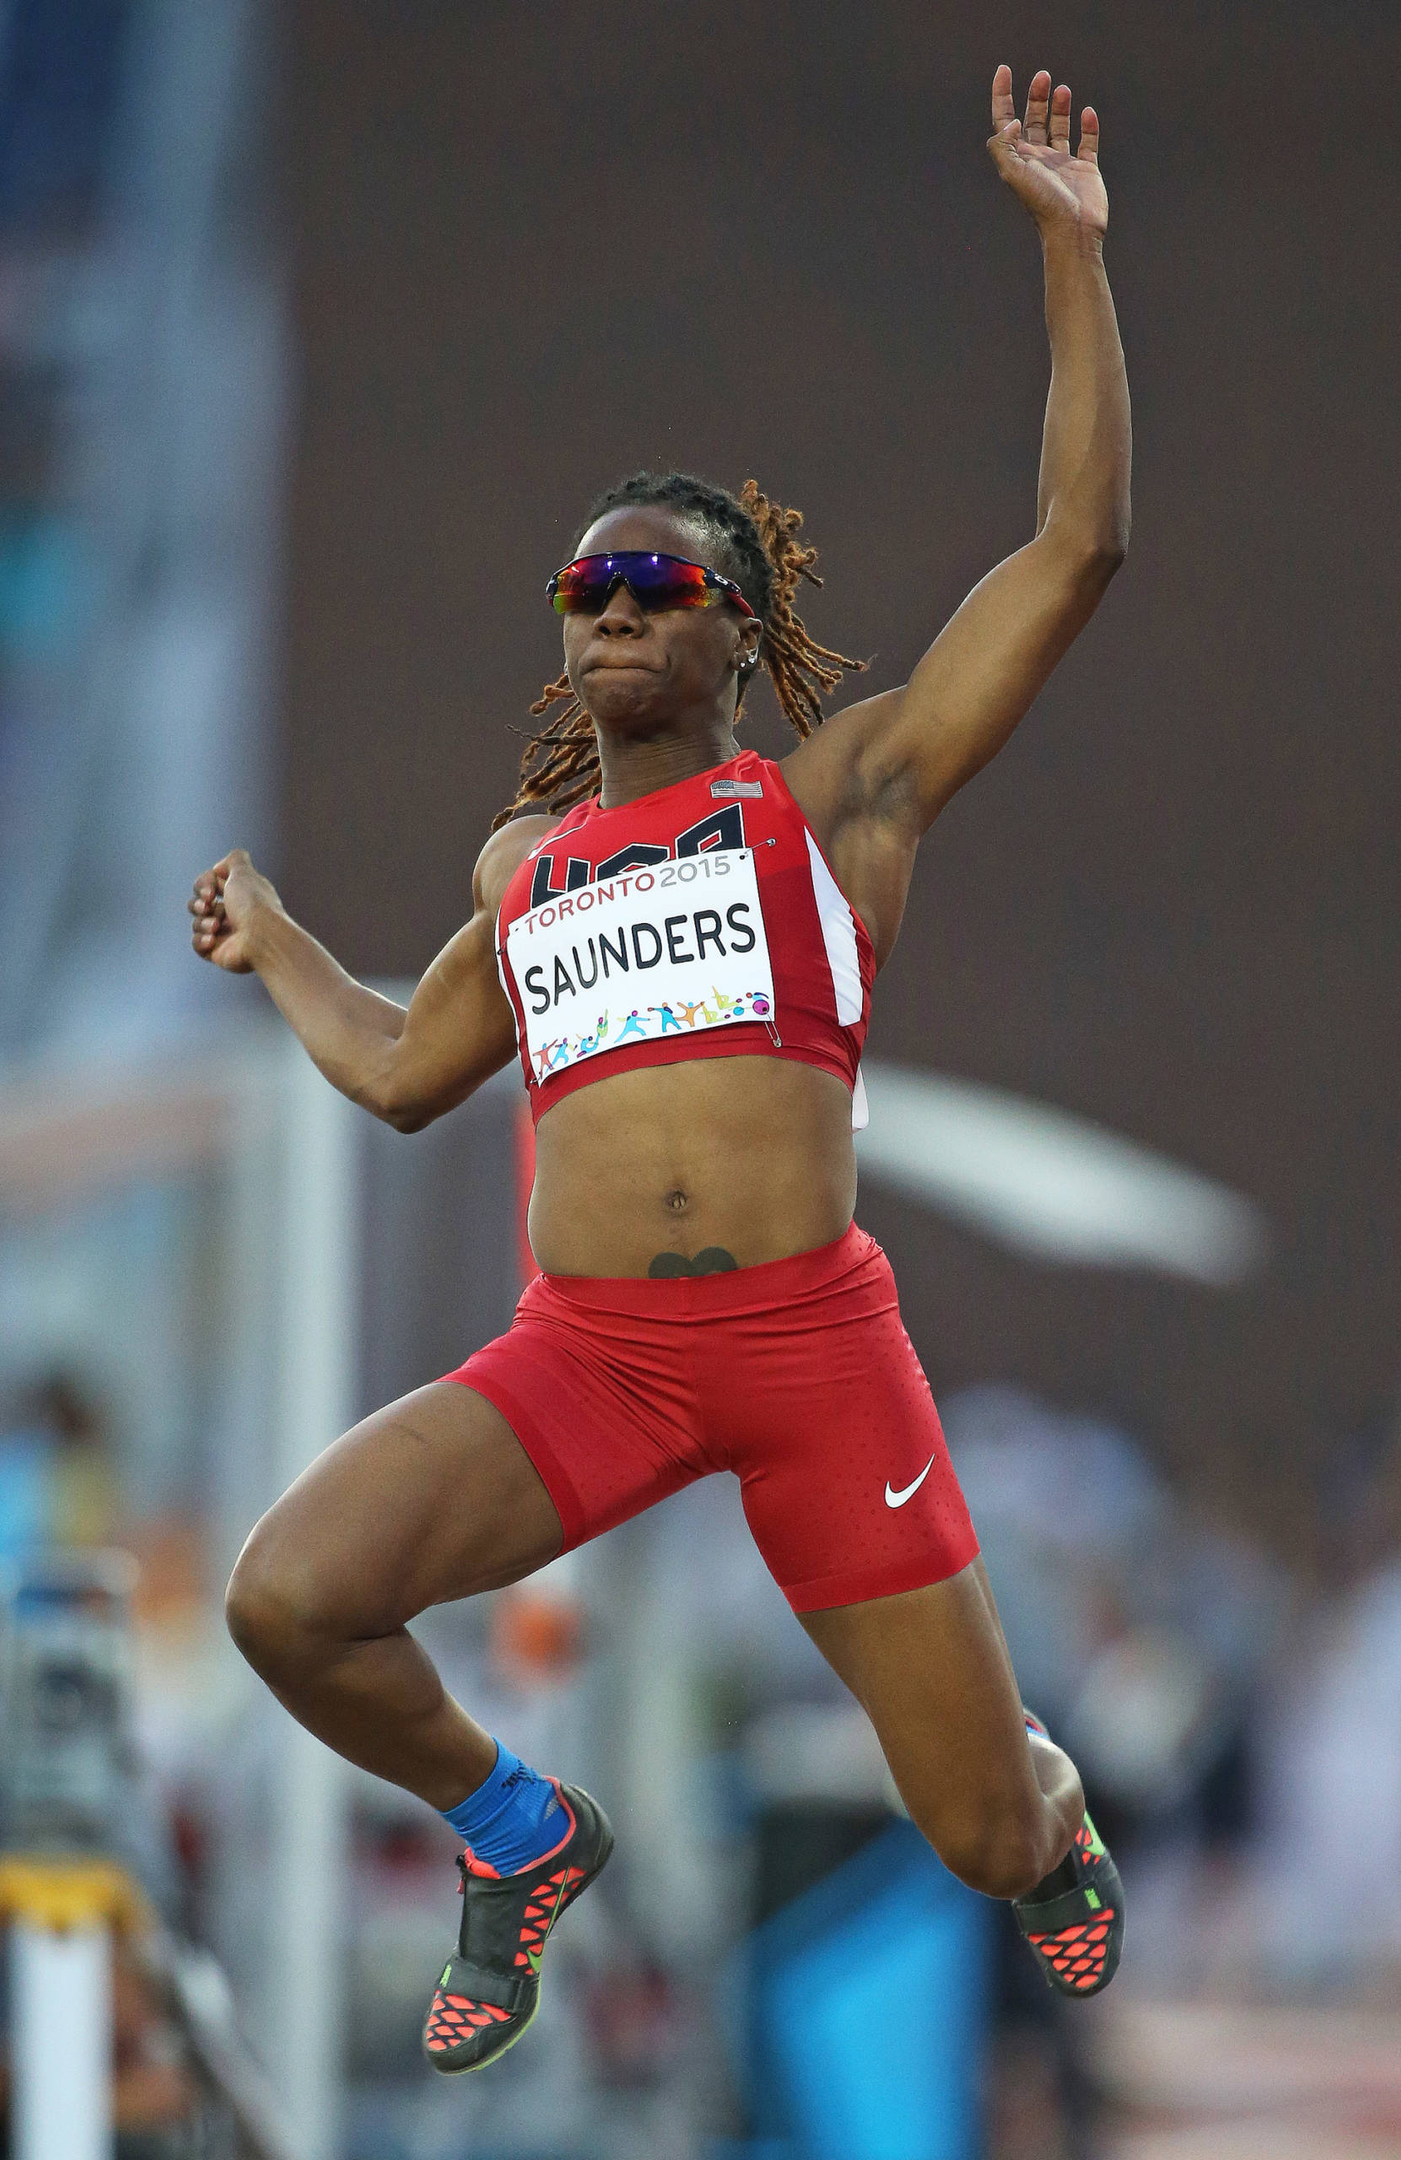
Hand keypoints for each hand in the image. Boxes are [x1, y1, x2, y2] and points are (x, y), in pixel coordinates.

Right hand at [188, 849, 282, 972]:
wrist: (262, 939)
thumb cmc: (254, 905)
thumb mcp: (244, 872)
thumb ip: (235, 859)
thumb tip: (219, 868)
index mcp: (240, 895)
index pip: (210, 884)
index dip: (204, 884)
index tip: (211, 890)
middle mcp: (234, 913)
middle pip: (199, 903)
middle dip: (198, 903)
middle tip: (207, 906)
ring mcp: (226, 933)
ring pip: (197, 923)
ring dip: (202, 922)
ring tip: (216, 927)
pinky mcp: (218, 952)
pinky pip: (197, 944)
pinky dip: (201, 940)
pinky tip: (212, 940)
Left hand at [986, 65, 1106, 242]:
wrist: (1073, 231)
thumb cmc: (1042, 204)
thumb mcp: (1013, 173)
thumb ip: (1003, 145)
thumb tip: (1012, 122)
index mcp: (1020, 158)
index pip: (1005, 121)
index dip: (1002, 95)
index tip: (1004, 70)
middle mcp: (1039, 159)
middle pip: (1033, 120)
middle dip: (1036, 97)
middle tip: (1042, 76)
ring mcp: (1063, 164)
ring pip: (1059, 128)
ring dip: (1059, 107)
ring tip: (1062, 90)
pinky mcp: (1086, 169)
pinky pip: (1087, 142)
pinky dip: (1088, 126)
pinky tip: (1087, 112)